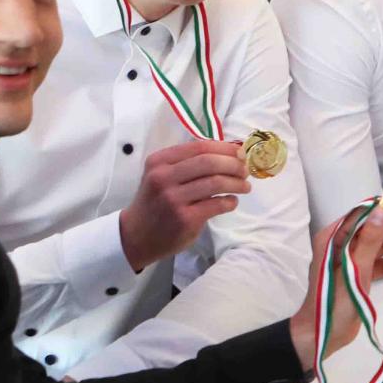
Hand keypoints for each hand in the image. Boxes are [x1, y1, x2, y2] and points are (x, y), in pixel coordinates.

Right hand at [118, 139, 250, 271]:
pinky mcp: (185, 219)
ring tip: (244, 187)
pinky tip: (231, 202)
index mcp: (159, 161)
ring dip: (237, 183)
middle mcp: (164, 177)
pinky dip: (230, 201)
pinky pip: (216, 204)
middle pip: (209, 162)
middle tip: (245, 170)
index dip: (224, 148)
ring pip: (216, 182)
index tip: (239, 153)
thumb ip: (187, 163)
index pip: (199, 146)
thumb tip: (228, 152)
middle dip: (234, 164)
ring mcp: (174, 199)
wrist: (136, 235)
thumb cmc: (155, 202)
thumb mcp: (161, 176)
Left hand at [288, 206, 382, 371]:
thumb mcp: (355, 269)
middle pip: (377, 232)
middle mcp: (342, 245)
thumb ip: (369, 241)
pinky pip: (380, 265)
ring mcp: (351, 261)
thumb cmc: (334, 302)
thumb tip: (382, 212)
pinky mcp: (358, 275)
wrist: (322, 335)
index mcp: (334, 238)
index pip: (363, 216)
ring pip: (381, 248)